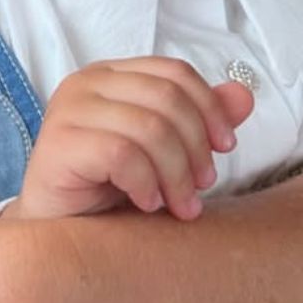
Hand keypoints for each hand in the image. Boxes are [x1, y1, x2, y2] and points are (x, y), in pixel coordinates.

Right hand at [11, 58, 254, 222]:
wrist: (59, 230)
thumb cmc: (108, 189)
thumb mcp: (163, 153)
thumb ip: (199, 121)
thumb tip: (243, 95)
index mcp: (111, 75)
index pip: (174, 72)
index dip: (210, 108)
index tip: (226, 147)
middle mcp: (85, 83)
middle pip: (167, 98)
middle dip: (196, 148)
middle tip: (202, 188)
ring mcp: (67, 110)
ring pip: (150, 128)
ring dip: (176, 174)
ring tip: (179, 205)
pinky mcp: (58, 144)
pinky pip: (122, 154)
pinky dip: (145, 182)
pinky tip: (146, 202)